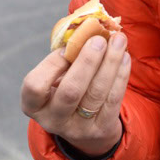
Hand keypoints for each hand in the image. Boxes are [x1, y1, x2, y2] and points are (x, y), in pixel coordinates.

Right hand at [21, 33, 130, 156]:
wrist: (86, 127)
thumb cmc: (68, 89)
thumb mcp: (57, 78)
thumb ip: (65, 58)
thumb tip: (87, 30)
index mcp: (33, 105)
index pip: (35, 86)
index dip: (52, 65)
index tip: (69, 46)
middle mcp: (52, 120)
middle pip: (70, 91)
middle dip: (87, 62)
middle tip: (99, 39)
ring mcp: (77, 128)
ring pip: (96, 93)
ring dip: (110, 63)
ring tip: (119, 40)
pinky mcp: (101, 129)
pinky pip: (113, 99)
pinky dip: (121, 75)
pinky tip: (125, 57)